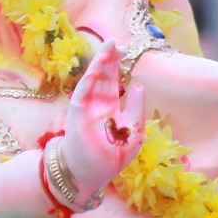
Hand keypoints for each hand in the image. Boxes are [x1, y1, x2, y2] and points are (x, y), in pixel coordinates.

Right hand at [60, 41, 144, 197]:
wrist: (88, 175)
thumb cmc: (109, 158)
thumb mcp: (133, 135)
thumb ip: (136, 111)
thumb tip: (139, 87)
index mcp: (110, 109)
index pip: (115, 83)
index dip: (118, 67)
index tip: (125, 51)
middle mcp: (98, 105)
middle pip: (104, 77)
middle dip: (109, 60)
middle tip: (116, 42)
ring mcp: (87, 108)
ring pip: (94, 80)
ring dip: (100, 64)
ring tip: (109, 47)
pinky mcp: (77, 114)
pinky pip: (84, 92)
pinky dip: (90, 78)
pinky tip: (98, 66)